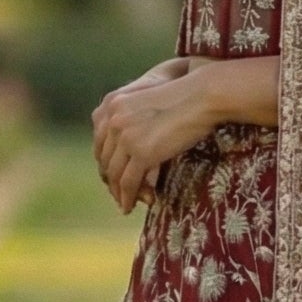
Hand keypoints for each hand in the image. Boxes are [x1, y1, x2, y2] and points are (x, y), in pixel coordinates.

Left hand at [91, 55, 278, 213]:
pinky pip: (128, 182)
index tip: (110, 175)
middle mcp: (113, 119)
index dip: (104, 162)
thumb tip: (132, 149)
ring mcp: (125, 136)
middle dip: (110, 180)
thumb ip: (134, 119)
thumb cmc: (184, 98)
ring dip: (118, 193)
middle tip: (118, 194)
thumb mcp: (149, 103)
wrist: (202, 95)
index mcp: (111, 104)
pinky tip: (130, 206)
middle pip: (104, 159)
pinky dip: (127, 198)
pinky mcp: (141, 152)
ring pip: (114, 174)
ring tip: (124, 205)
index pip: (99, 141)